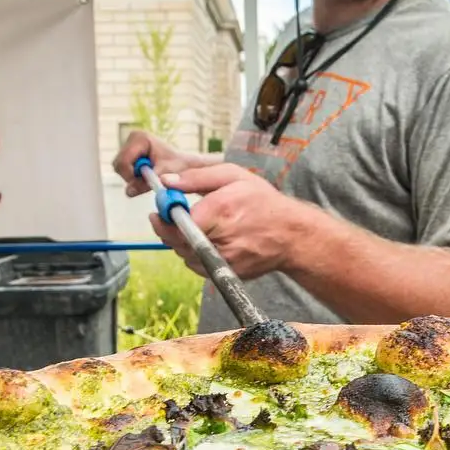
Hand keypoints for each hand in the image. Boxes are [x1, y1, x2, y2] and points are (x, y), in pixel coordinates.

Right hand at [112, 131, 220, 197]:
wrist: (185, 164)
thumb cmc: (179, 166)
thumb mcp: (165, 174)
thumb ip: (147, 182)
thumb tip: (128, 192)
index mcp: (140, 137)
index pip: (124, 161)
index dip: (131, 175)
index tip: (146, 181)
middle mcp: (132, 138)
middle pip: (119, 165)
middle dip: (132, 177)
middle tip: (149, 180)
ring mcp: (129, 145)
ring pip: (120, 169)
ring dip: (134, 178)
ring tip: (151, 176)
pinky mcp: (128, 154)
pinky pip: (123, 171)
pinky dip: (134, 177)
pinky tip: (148, 174)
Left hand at [149, 164, 303, 280]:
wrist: (291, 235)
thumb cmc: (264, 202)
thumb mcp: (234, 176)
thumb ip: (198, 178)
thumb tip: (168, 181)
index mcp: (219, 210)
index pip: (177, 221)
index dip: (164, 217)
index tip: (158, 212)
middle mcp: (220, 237)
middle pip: (177, 240)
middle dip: (170, 230)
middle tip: (168, 219)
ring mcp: (224, 259)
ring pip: (186, 255)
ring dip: (183, 243)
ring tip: (194, 229)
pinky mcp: (227, 272)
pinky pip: (199, 265)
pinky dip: (196, 255)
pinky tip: (206, 242)